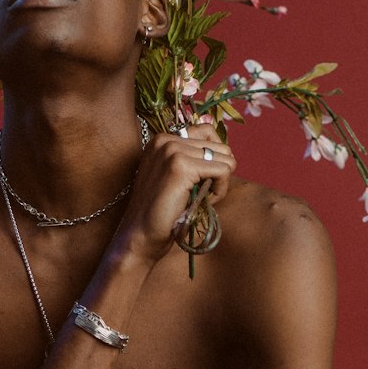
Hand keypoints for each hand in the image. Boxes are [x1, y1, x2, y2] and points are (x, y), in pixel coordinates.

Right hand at [116, 125, 235, 264]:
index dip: (213, 159)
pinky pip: (223, 171)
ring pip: (225, 159)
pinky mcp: (181, 166)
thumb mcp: (175, 177)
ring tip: (199, 199)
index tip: (201, 179)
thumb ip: (193, 158)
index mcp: (162, 139)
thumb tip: (227, 150)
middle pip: (220, 147)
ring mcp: (172, 151)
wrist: (140, 236)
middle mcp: (166, 139)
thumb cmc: (160, 212)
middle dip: (217, 173)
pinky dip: (220, 191)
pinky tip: (203, 203)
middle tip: (199, 195)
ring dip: (219, 183)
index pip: (207, 132)